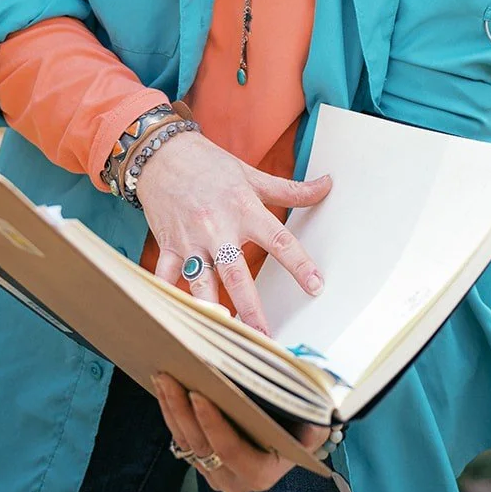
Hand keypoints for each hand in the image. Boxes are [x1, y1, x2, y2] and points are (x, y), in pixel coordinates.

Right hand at [133, 129, 329, 332]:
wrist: (163, 154)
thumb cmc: (211, 165)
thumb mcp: (252, 175)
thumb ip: (290, 190)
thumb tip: (327, 185)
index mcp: (244, 209)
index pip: (279, 240)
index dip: (299, 264)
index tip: (316, 287)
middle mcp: (218, 227)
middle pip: (236, 273)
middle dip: (250, 307)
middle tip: (265, 337)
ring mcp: (190, 240)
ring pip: (200, 282)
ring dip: (210, 308)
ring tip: (221, 337)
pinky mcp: (167, 246)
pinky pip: (165, 278)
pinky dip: (167, 299)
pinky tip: (176, 322)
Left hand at [151, 372, 329, 491]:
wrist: (291, 436)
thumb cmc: (302, 424)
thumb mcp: (314, 421)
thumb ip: (311, 420)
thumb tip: (310, 418)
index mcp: (261, 474)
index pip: (230, 451)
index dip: (212, 424)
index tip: (199, 395)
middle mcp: (234, 481)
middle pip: (201, 446)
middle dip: (183, 409)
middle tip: (171, 376)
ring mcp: (214, 474)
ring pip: (185, 442)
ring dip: (171, 407)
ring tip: (163, 375)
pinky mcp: (201, 461)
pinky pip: (180, 438)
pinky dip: (171, 412)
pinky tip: (165, 387)